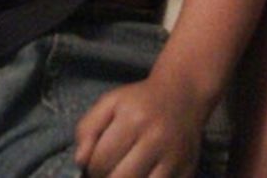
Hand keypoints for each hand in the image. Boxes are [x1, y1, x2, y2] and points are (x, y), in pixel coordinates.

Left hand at [74, 74, 206, 177]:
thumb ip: (87, 128)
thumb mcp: (110, 103)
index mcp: (133, 119)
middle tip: (109, 172)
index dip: (91, 168)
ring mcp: (174, 157)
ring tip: (124, 173)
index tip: (95, 163)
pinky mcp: (186, 170)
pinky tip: (141, 175)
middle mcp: (156, 138)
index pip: (100, 161)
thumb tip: (80, 160)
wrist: (183, 95)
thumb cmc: (141, 101)